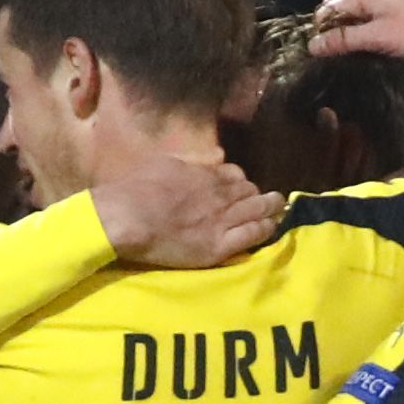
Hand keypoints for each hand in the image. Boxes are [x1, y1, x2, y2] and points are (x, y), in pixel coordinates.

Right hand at [89, 153, 283, 271]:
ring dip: (271, 208)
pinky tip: (272, 227)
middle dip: (259, 195)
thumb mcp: (163, 162)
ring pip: (258, 210)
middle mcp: (219, 193)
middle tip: (268, 200)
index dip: (241, 182)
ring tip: (278, 211)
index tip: (242, 187)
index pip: (234, 175)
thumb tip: (211, 158)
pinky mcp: (219, 244)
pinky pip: (253, 234)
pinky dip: (266, 228)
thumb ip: (189, 161)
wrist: (126, 217)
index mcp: (204, 174)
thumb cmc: (134, 190)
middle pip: (250, 192)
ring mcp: (221, 219)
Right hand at [311, 0, 403, 60]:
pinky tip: (378, 47)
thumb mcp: (378, 38)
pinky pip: (374, 17)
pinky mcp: (403, 5)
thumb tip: (312, 45)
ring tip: (358, 57)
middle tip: (338, 59)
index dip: (319, 33)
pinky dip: (370, 31)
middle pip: (340, 11)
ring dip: (354, 34)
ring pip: (358, 15)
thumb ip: (344, 40)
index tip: (322, 57)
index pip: (325, 11)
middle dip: (335, 33)